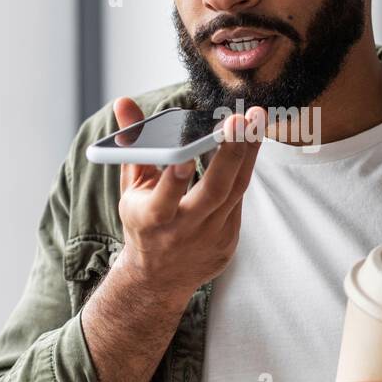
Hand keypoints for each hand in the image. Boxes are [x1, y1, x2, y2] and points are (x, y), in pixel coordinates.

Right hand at [111, 97, 264, 302]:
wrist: (158, 278)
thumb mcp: (130, 187)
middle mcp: (182, 232)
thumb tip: (124, 102)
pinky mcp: (228, 241)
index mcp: (151, 220)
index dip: (173, 180)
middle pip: (213, 193)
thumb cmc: (142, 222)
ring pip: (235, 192)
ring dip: (248, 154)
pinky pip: (239, 200)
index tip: (185, 156)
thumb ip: (132, 144)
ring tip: (256, 122)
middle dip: (230, 154)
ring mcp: (209, 239)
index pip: (163, 200)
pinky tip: (251, 143)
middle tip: (241, 120)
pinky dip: (244, 170)